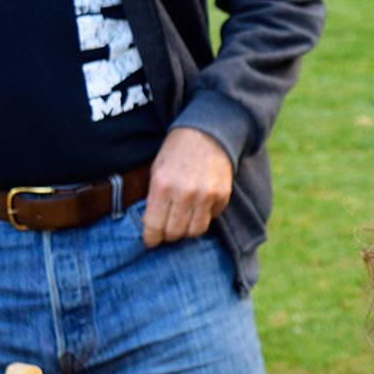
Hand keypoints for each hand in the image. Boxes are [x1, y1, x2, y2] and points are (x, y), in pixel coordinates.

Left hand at [143, 126, 232, 246]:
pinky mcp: (223, 195)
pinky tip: (198, 206)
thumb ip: (154, 198)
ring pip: (195, 231)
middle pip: (175, 232)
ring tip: (183, 222)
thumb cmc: (176, 152)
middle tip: (166, 231)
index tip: (150, 241)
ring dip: (187, 230)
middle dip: (168, 235)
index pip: (154, 225)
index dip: (151, 238)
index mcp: (162, 185)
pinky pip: (211, 218)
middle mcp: (185, 192)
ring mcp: (206, 195)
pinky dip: (203, 216)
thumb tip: (151, 225)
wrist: (207, 132)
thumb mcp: (156, 171)